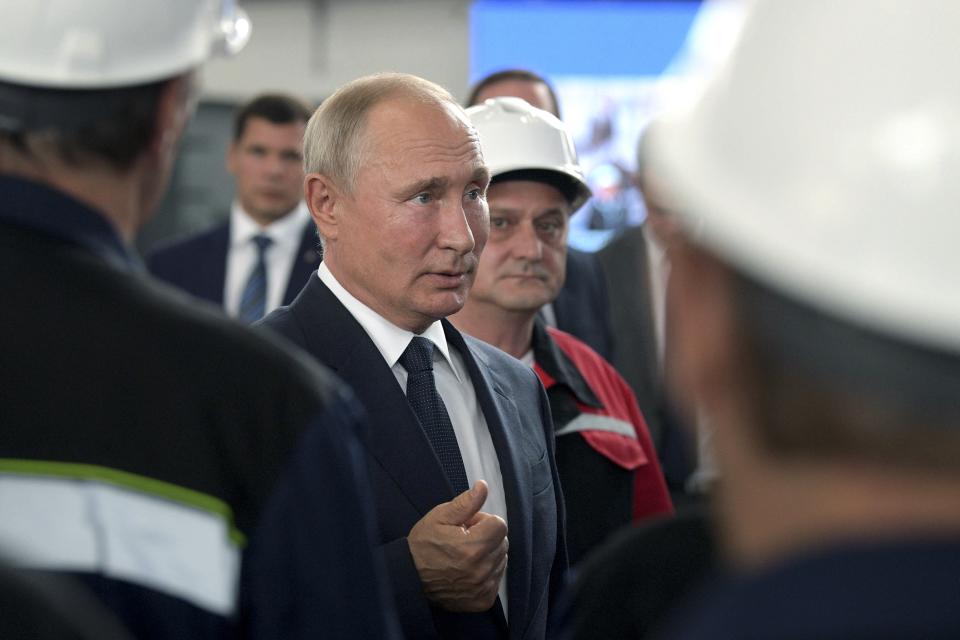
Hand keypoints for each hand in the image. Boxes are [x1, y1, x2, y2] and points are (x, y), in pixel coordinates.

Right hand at [408, 480, 507, 611]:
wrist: (410, 577)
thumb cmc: (423, 546)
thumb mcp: (440, 517)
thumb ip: (466, 503)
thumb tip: (483, 487)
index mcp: (473, 546)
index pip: (500, 524)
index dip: (483, 521)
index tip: (468, 526)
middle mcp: (481, 569)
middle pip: (502, 542)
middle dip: (487, 537)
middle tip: (464, 539)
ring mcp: (483, 587)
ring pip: (501, 560)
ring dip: (488, 555)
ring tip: (465, 555)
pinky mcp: (482, 600)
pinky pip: (496, 579)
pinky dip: (486, 573)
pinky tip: (468, 570)